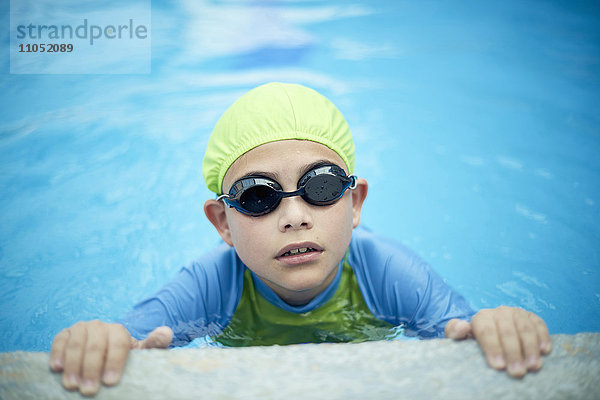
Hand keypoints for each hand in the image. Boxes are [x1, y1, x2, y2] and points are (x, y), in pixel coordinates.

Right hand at [49, 320, 171, 395]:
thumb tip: (167, 333)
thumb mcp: (140, 354)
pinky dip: (57, 353)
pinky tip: (56, 368)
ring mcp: (81, 328)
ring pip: (76, 343)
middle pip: (96, 345)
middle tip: (89, 390)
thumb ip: (153, 345)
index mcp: (119, 331)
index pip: (118, 343)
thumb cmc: (123, 358)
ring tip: (72, 385)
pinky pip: (59, 340)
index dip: (114, 362)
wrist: (103, 353)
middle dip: (91, 369)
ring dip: (73, 365)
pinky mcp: (65, 334)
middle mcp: (100, 326)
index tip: (111, 382)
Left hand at [445, 306, 551, 377]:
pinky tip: (544, 351)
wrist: (490, 332)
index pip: (486, 331)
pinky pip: (539, 324)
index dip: (492, 348)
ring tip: (533, 366)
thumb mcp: (460, 338)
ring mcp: (517, 313)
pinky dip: (543, 336)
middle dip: (513, 353)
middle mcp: (500, 312)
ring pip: (525, 328)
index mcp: (482, 317)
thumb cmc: (475, 340)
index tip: (498, 366)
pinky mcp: (531, 317)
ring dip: (530, 348)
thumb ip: (454, 332)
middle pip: (507, 331)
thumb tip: (462, 327)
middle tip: (517, 372)